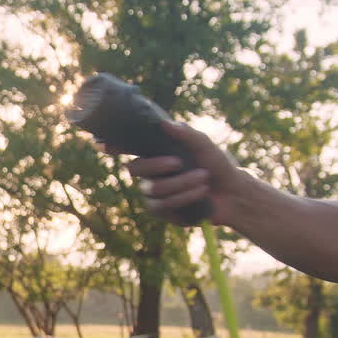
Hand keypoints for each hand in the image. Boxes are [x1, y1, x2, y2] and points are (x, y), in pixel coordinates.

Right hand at [109, 121, 247, 225]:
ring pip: (153, 189)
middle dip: (157, 165)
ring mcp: (155, 194)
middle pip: (135, 169)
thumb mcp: (205, 146)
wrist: (233, 193)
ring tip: (204, 179)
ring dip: (181, 183)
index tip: (104, 144)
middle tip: (178, 162)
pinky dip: (185, 196)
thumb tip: (166, 124)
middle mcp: (151, 174)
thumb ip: (186, 134)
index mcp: (156, 154)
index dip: (115, 146)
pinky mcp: (164, 213)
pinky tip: (201, 192)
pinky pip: (164, 206)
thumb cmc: (218, 165)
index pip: (130, 149)